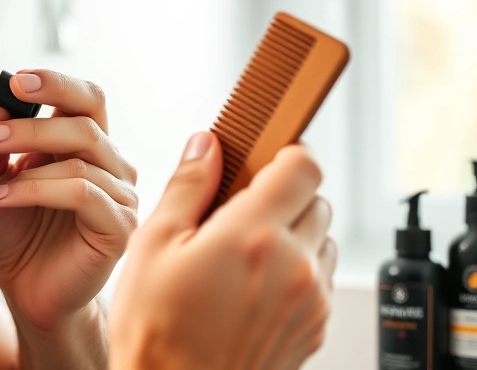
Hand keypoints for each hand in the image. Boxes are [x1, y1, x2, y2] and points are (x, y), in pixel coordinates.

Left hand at [0, 71, 137, 332]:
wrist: (23, 292)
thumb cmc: (11, 234)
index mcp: (85, 144)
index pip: (85, 97)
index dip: (55, 83)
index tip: (13, 80)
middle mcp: (110, 163)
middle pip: (85, 120)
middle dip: (33, 122)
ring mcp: (120, 195)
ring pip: (81, 156)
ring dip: (27, 161)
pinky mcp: (119, 227)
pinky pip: (82, 193)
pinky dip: (37, 189)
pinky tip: (1, 199)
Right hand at [109, 132, 334, 369]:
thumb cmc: (156, 330)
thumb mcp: (154, 246)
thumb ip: (187, 187)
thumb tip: (205, 145)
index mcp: (252, 237)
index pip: (304, 167)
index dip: (287, 154)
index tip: (266, 159)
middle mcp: (293, 266)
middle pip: (317, 201)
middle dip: (283, 198)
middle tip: (239, 215)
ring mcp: (309, 300)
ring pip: (322, 241)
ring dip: (294, 237)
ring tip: (243, 257)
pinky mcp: (314, 328)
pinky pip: (319, 280)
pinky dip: (296, 273)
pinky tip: (250, 288)